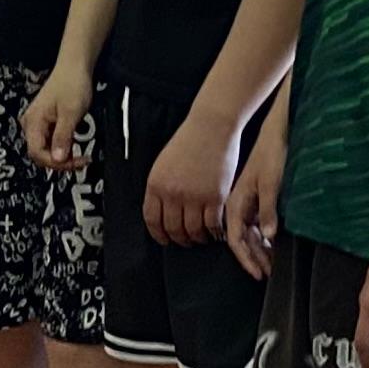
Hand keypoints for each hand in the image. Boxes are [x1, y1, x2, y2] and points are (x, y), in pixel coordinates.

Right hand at [21, 70, 92, 169]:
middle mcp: (31, 123)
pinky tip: (74, 144)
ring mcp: (38, 123)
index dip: (56, 162)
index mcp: (33, 121)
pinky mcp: (45, 122)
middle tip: (79, 161)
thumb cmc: (71, 83)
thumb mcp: (70, 114)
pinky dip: (63, 146)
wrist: (74, 67)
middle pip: (40, 153)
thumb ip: (63, 138)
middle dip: (60, 161)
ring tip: (80, 154)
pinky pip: (50, 141)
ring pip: (46, 149)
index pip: (37, 153)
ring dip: (63, 155)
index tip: (74, 163)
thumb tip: (58, 159)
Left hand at [144, 107, 241, 245]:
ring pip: (193, 230)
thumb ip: (162, 187)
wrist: (212, 126)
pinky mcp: (216, 196)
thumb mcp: (164, 163)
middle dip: (179, 239)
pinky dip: (214, 231)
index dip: (158, 234)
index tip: (164, 240)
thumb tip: (162, 210)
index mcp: (156, 184)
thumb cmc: (189, 141)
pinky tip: (215, 230)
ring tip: (201, 237)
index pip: (152, 219)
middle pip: (173, 229)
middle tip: (186, 241)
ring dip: (197, 238)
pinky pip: (213, 224)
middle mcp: (173, 193)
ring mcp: (195, 196)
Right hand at [227, 119, 287, 279]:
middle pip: (244, 241)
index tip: (258, 273)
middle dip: (255, 259)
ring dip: (261, 251)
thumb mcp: (271, 183)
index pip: (237, 240)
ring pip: (252, 235)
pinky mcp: (258, 201)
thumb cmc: (272, 155)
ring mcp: (249, 204)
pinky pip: (259, 226)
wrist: (277, 134)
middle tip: (269, 274)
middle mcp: (239, 207)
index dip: (247, 259)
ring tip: (274, 265)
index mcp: (236, 203)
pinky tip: (275, 246)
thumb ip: (269, 210)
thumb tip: (269, 235)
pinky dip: (266, 239)